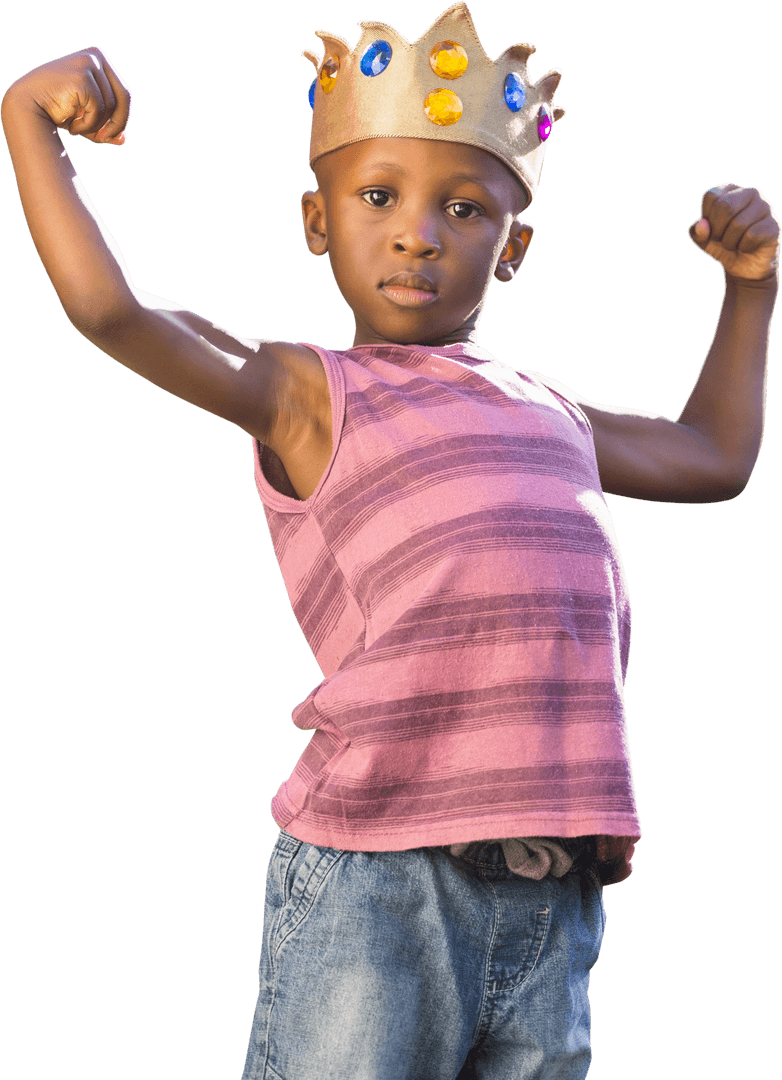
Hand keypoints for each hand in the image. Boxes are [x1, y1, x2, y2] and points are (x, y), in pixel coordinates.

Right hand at [4, 47, 129, 144]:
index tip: (109, 135)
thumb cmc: (56, 109)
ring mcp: (88, 63)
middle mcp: (95, 56)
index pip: (123, 93)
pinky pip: (98, 109)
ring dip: (96, 125)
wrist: (27, 105)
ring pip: (110, 106)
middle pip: (123, 97)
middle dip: (117, 123)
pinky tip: (72, 127)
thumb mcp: (86, 118)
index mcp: (98, 59)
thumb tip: (123, 140)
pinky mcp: (81, 76)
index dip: (121, 118)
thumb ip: (105, 127)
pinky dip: (88, 124)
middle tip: (103, 139)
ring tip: (77, 129)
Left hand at [688, 183, 779, 283]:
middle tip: (721, 240)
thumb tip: (701, 224)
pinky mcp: (773, 225)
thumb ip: (696, 232)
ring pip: (738, 224)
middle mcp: (750, 193)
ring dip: (729, 243)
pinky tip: (748, 247)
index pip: (711, 196)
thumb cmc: (723, 246)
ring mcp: (765, 207)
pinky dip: (743, 247)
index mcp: (731, 190)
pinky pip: (751, 236)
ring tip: (734, 245)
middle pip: (725, 207)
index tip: (712, 228)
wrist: (744, 267)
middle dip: (717, 231)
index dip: (706, 218)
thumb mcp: (704, 240)